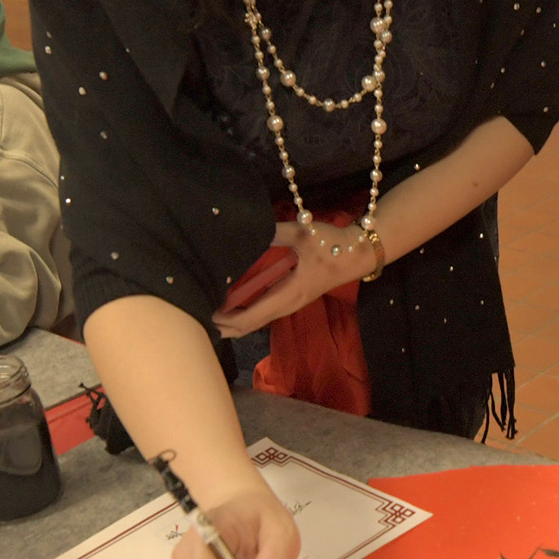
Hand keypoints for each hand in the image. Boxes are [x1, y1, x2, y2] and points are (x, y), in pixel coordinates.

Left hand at [211, 220, 372, 338]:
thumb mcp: (303, 233)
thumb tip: (248, 233)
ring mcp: (291, 304)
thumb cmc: (333, 245)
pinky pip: (264, 314)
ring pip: (257, 322)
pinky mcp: (292, 299)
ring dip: (235, 323)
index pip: (252, 315)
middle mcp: (288, 305)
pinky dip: (246, 315)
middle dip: (226, 326)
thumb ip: (274, 233)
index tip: (207, 311)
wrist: (359, 253)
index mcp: (289, 294)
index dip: (228, 318)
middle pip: (251, 325)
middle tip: (199, 317)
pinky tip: (233, 307)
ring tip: (211, 315)